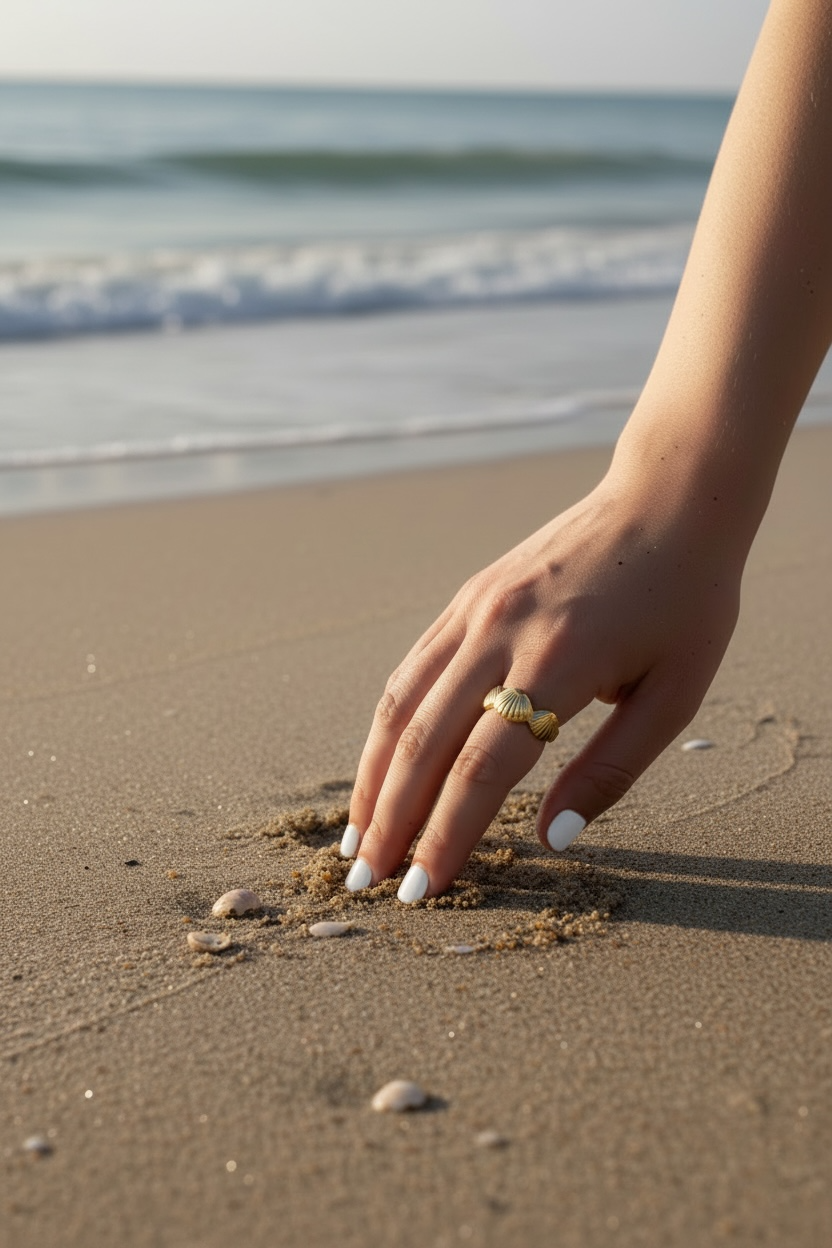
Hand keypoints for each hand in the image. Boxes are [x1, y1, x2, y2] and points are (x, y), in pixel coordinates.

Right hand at [340, 460, 744, 900]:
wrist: (669, 498)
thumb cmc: (687, 601)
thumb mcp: (676, 694)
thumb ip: (610, 771)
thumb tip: (553, 840)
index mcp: (560, 661)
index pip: (482, 768)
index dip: (446, 834)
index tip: (424, 887)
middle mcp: (502, 632)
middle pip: (425, 741)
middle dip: (392, 818)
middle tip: (367, 879)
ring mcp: (476, 610)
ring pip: (401, 703)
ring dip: (372, 775)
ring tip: (356, 834)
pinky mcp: (468, 598)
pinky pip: (412, 669)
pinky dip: (388, 725)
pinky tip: (379, 765)